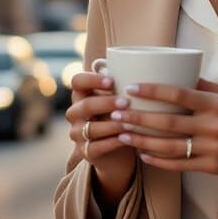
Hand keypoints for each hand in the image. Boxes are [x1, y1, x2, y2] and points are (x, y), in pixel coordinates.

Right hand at [65, 70, 137, 189]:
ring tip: (129, 123)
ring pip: (90, 128)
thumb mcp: (120, 99)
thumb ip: (123, 85)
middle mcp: (75, 113)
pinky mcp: (85, 152)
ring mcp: (78, 133)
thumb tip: (142, 66)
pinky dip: (112, 142)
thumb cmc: (121, 117)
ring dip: (111, 125)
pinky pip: (96, 147)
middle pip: (85, 105)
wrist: (118, 151)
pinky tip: (126, 139)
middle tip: (126, 102)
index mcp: (81, 95)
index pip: (78, 81)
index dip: (92, 79)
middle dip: (106, 103)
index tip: (112, 81)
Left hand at [110, 78, 217, 184]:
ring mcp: (211, 148)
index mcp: (215, 104)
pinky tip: (142, 154)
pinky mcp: (211, 166)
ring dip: (142, 140)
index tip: (131, 88)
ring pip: (169, 146)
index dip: (152, 91)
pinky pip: (179, 164)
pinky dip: (158, 160)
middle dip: (138, 118)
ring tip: (122, 134)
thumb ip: (201, 85)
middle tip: (116, 113)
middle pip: (168, 122)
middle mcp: (212, 125)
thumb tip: (174, 71)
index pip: (178, 94)